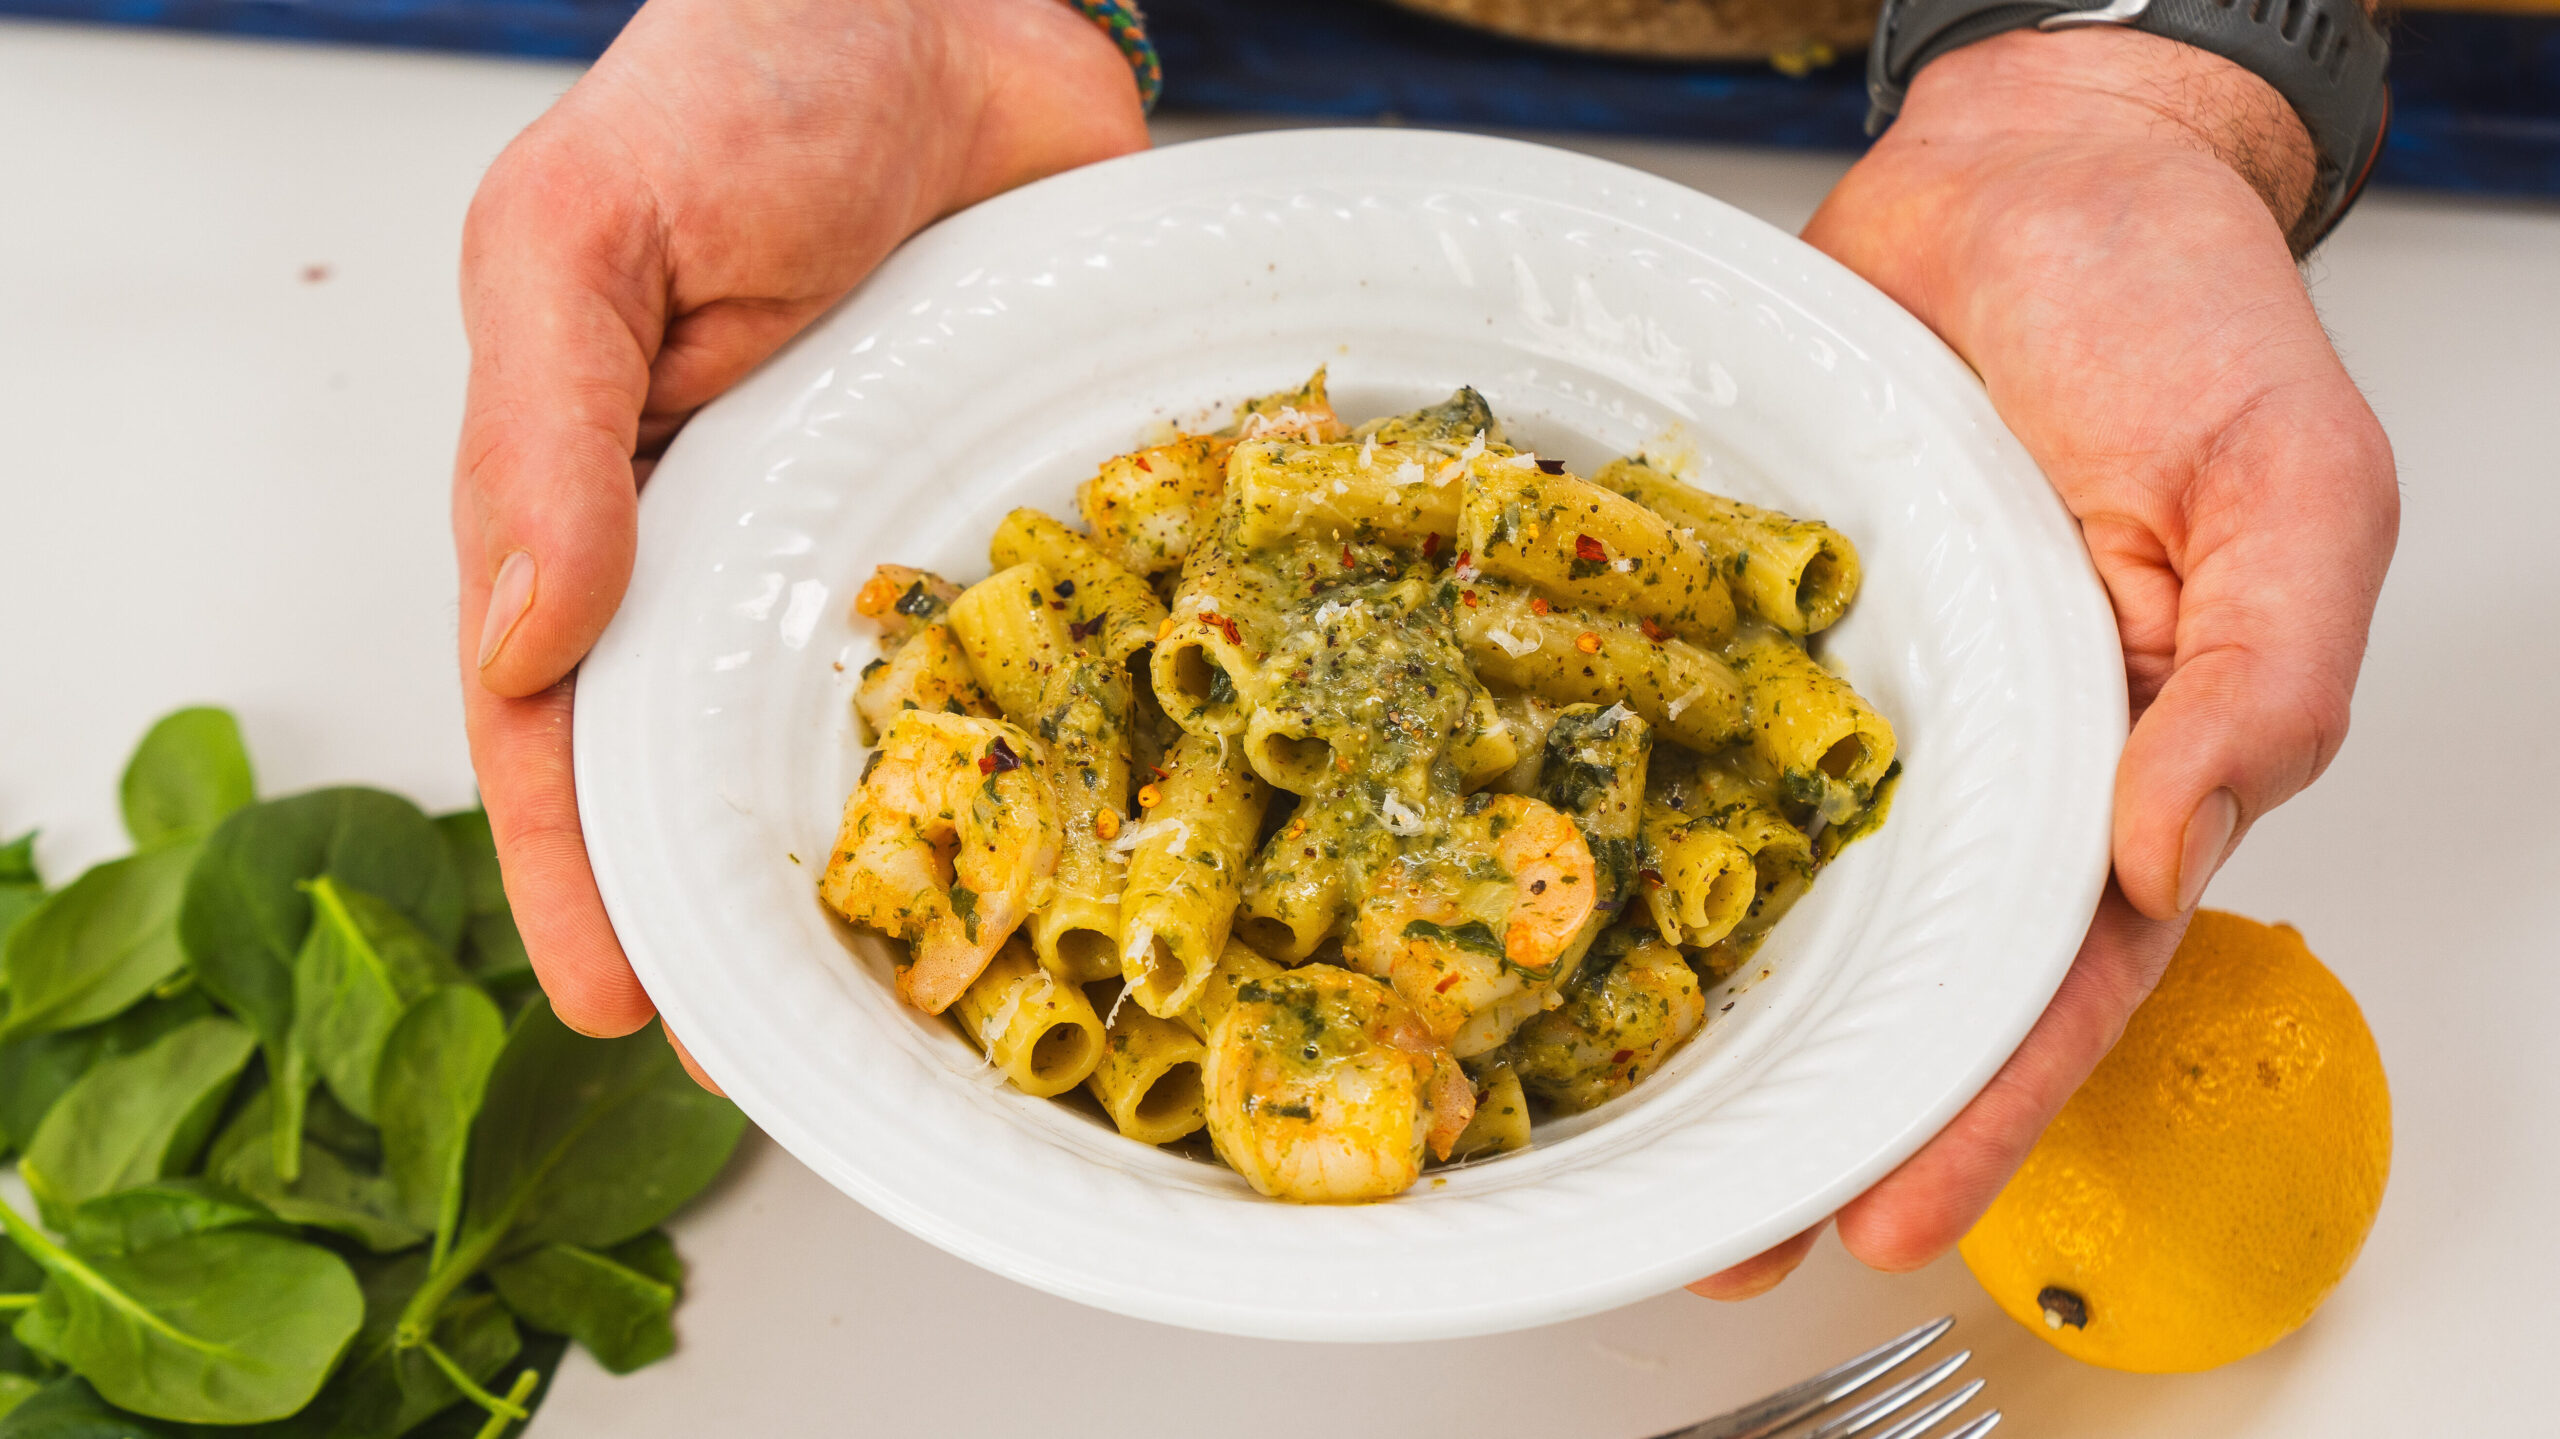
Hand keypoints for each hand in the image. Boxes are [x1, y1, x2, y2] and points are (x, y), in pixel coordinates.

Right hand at [453, 0, 1147, 1059]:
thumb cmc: (735, 85)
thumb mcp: (582, 238)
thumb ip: (544, 432)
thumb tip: (527, 635)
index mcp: (612, 503)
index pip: (567, 722)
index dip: (583, 873)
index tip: (624, 1006)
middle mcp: (756, 543)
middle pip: (733, 762)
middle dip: (755, 913)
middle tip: (802, 1056)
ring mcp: (897, 529)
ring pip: (895, 731)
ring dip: (922, 861)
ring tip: (964, 998)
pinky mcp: (1025, 498)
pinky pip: (1043, 638)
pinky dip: (1067, 734)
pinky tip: (1107, 829)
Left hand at [1693, 28, 2397, 1296]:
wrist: (2037, 171)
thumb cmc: (2189, 316)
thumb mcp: (2294, 495)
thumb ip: (2265, 684)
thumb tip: (2172, 851)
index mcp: (2121, 766)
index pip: (2053, 984)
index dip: (1974, 1110)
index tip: (1888, 1214)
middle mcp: (1975, 757)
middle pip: (1887, 970)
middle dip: (1805, 1106)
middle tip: (1714, 1227)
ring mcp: (1852, 695)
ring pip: (1768, 878)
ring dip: (1696, 1001)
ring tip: (1609, 1121)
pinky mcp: (1747, 618)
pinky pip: (1678, 726)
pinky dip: (1619, 808)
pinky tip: (1545, 886)